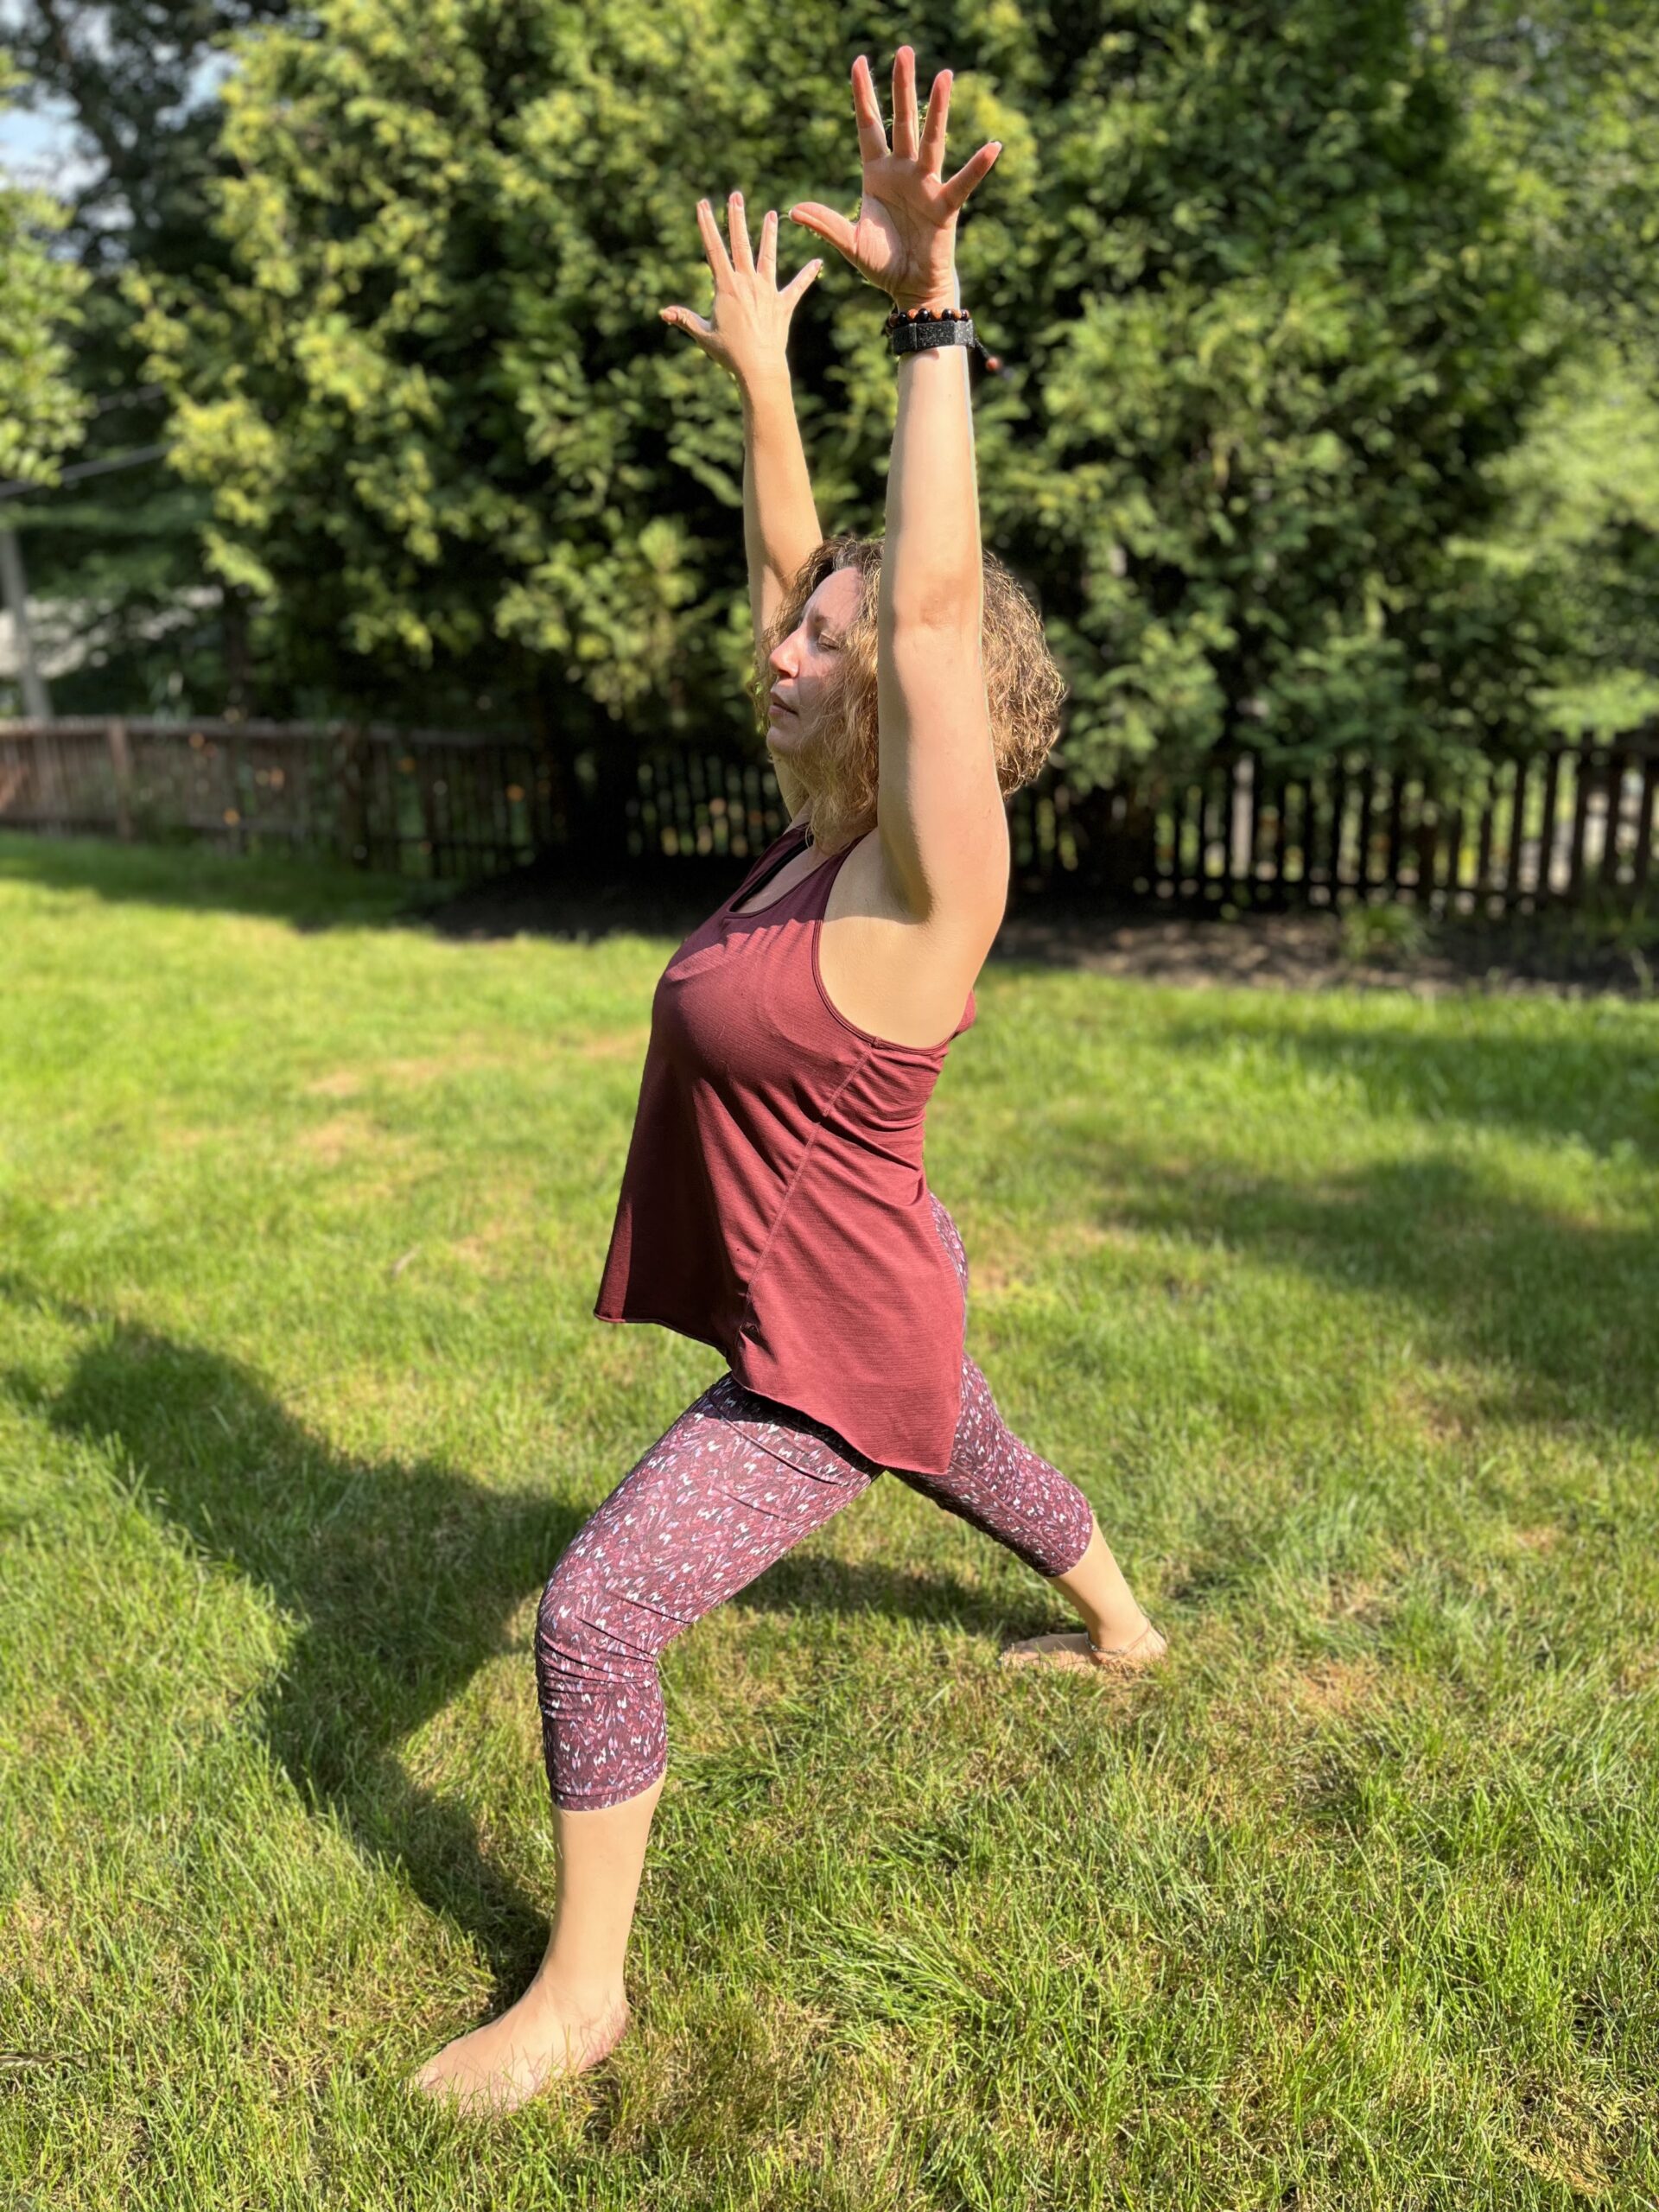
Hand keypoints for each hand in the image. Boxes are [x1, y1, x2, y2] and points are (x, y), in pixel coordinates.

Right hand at [659, 191, 823, 384]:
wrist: (759, 368)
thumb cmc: (729, 354)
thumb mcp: (703, 335)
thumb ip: (684, 319)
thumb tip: (663, 313)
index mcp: (727, 287)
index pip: (714, 249)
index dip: (707, 225)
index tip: (702, 204)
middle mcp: (748, 283)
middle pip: (740, 244)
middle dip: (736, 218)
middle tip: (736, 195)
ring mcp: (767, 292)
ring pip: (768, 257)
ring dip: (770, 235)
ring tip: (773, 214)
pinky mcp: (783, 305)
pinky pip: (797, 287)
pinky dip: (807, 275)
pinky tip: (817, 262)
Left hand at [788, 48, 1000, 310]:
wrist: (910, 289)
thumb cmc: (883, 264)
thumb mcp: (851, 243)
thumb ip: (826, 224)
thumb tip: (794, 210)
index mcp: (877, 175)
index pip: (867, 127)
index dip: (862, 96)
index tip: (859, 62)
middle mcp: (903, 172)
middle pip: (901, 121)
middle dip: (901, 87)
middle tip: (903, 51)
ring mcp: (926, 186)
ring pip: (930, 140)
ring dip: (937, 109)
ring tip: (943, 75)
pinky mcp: (945, 207)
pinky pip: (962, 183)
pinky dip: (977, 167)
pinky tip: (993, 147)